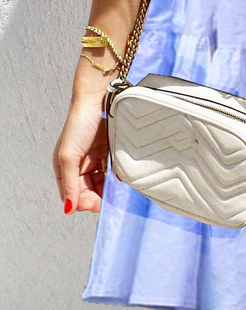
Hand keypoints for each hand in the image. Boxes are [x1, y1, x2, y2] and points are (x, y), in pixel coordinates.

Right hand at [52, 92, 108, 215]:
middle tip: (106, 201)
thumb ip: (70, 183)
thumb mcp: (69, 156)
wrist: (97, 100)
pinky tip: (118, 181)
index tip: (96, 205)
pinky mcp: (105, 153)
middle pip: (85, 191)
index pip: (71, 194)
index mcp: (63, 168)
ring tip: (113, 192)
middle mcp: (77, 165)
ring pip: (98, 184)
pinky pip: (108, 173)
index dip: (82, 202)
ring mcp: (92, 159)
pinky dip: (112, 179)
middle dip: (94, 198)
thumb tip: (68, 209)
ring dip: (104, 190)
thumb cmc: (79, 124)